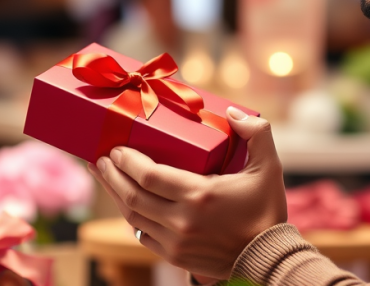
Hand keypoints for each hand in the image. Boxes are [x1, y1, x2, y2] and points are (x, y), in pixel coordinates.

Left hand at [88, 106, 287, 279]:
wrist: (268, 257)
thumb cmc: (267, 209)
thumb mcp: (270, 167)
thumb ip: (256, 133)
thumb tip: (232, 112)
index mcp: (200, 195)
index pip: (149, 176)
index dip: (127, 161)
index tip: (115, 148)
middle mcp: (182, 221)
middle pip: (132, 195)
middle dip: (111, 174)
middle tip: (99, 158)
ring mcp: (176, 242)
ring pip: (133, 217)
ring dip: (115, 194)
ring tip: (104, 176)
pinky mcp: (175, 256)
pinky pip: (142, 235)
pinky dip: (131, 217)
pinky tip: (126, 202)